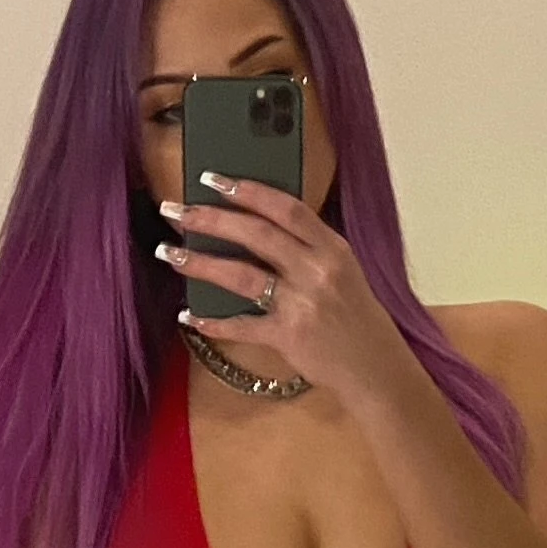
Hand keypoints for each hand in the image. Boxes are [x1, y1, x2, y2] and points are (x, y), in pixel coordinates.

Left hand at [156, 174, 401, 399]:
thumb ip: (309, 249)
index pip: (286, 208)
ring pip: (242, 276)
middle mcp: (317, 270)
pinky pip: (243, 326)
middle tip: (176, 210)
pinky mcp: (288, 336)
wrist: (376, 368)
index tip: (213, 179)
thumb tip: (260, 226)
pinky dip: (214, 323)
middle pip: (256, 235)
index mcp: (332, 248)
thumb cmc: (357, 318)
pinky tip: (189, 317)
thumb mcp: (343, 272)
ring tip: (170, 253)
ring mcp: (302, 304)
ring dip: (201, 263)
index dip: (247, 190)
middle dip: (211, 219)